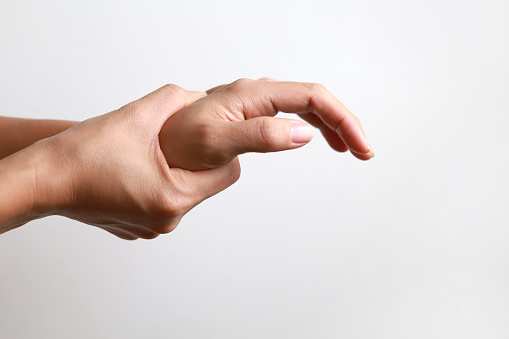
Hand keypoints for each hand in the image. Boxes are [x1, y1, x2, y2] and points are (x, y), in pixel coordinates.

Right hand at [35, 85, 239, 239]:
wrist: (44, 180)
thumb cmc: (81, 155)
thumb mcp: (135, 115)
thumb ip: (175, 100)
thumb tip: (201, 96)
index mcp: (172, 197)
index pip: (228, 174)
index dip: (223, 150)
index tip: (208, 135)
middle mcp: (166, 220)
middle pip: (208, 184)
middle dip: (198, 160)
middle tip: (177, 140)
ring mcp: (153, 227)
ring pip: (186, 192)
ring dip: (178, 170)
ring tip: (152, 153)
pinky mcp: (140, 227)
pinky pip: (165, 201)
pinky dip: (160, 183)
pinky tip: (138, 168)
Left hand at [160, 78, 373, 170]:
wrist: (153, 145)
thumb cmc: (175, 142)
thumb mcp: (216, 142)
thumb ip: (260, 135)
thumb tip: (303, 133)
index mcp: (253, 96)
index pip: (311, 97)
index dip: (341, 119)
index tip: (359, 146)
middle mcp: (256, 95)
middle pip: (313, 98)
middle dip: (342, 122)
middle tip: (362, 151)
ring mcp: (253, 104)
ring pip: (303, 105)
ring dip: (330, 123)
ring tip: (347, 147)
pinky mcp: (249, 116)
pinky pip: (288, 114)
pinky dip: (310, 125)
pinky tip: (314, 138)